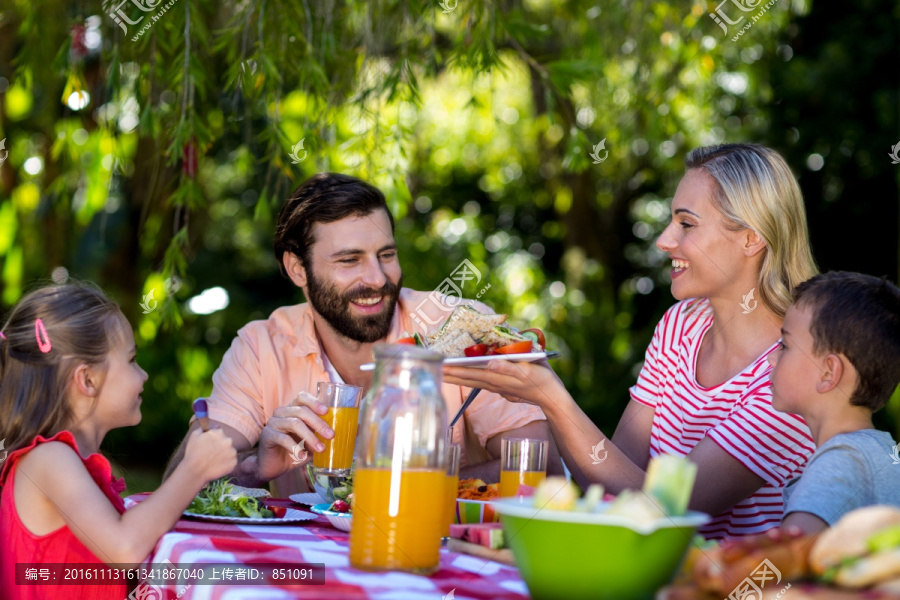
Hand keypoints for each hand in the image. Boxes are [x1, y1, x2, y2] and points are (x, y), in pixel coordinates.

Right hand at [182, 428, 237, 481]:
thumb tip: (217, 426)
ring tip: (214, 461)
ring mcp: (232, 452)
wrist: (195, 471)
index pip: (220, 434)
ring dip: (224, 455)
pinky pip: (231, 462)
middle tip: (212, 454)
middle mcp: (228, 441)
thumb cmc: (193, 452)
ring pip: (230, 452)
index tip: (209, 446)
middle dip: (220, 447)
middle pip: (226, 442)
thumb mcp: (195, 435)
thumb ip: (206, 427)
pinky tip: (217, 466)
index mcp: (220, 432)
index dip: (214, 440)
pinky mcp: (234, 463)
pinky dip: (226, 464)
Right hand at [255, 391, 332, 480]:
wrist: (273, 466)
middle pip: (301, 410)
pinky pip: (283, 438)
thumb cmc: (296, 451)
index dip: (314, 402)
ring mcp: (273, 423)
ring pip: (294, 423)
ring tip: (321, 449)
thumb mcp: (313, 442)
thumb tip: (355, 429)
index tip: (326, 411)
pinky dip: (295, 447)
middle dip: (318, 423)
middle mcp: (282, 412)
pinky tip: (303, 456)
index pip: (302, 397)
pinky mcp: (267, 436)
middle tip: (331, 435)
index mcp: (293, 409)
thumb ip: (326, 435)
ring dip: (310, 436)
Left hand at [443, 359, 568, 408]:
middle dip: (450, 374)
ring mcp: (498, 387)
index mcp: (497, 378)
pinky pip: (481, 382)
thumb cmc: (541, 381)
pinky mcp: (503, 387)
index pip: (470, 373)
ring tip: (443, 373)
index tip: (440, 366)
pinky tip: (466, 376)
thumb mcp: (527, 371)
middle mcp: (494, 384)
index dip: (454, 369)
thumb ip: (508, 367)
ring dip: (457, 377)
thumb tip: (489, 363)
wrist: (552, 398)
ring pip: (473, 381)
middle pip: (467, 379)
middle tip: (432, 369)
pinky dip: (470, 378)